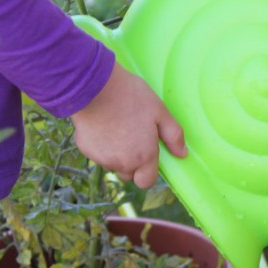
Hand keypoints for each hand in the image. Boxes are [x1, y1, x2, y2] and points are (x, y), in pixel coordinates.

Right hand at [70, 62, 186, 187]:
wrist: (93, 86)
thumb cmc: (130, 97)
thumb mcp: (160, 112)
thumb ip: (173, 136)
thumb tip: (182, 154)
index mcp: (143, 157)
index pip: (146, 182)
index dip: (148, 171)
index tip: (148, 154)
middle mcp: (121, 163)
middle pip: (128, 174)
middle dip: (132, 163)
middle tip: (132, 138)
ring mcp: (101, 158)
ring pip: (112, 163)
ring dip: (116, 154)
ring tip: (117, 127)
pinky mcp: (85, 150)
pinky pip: (97, 154)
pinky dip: (100, 145)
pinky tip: (102, 125)